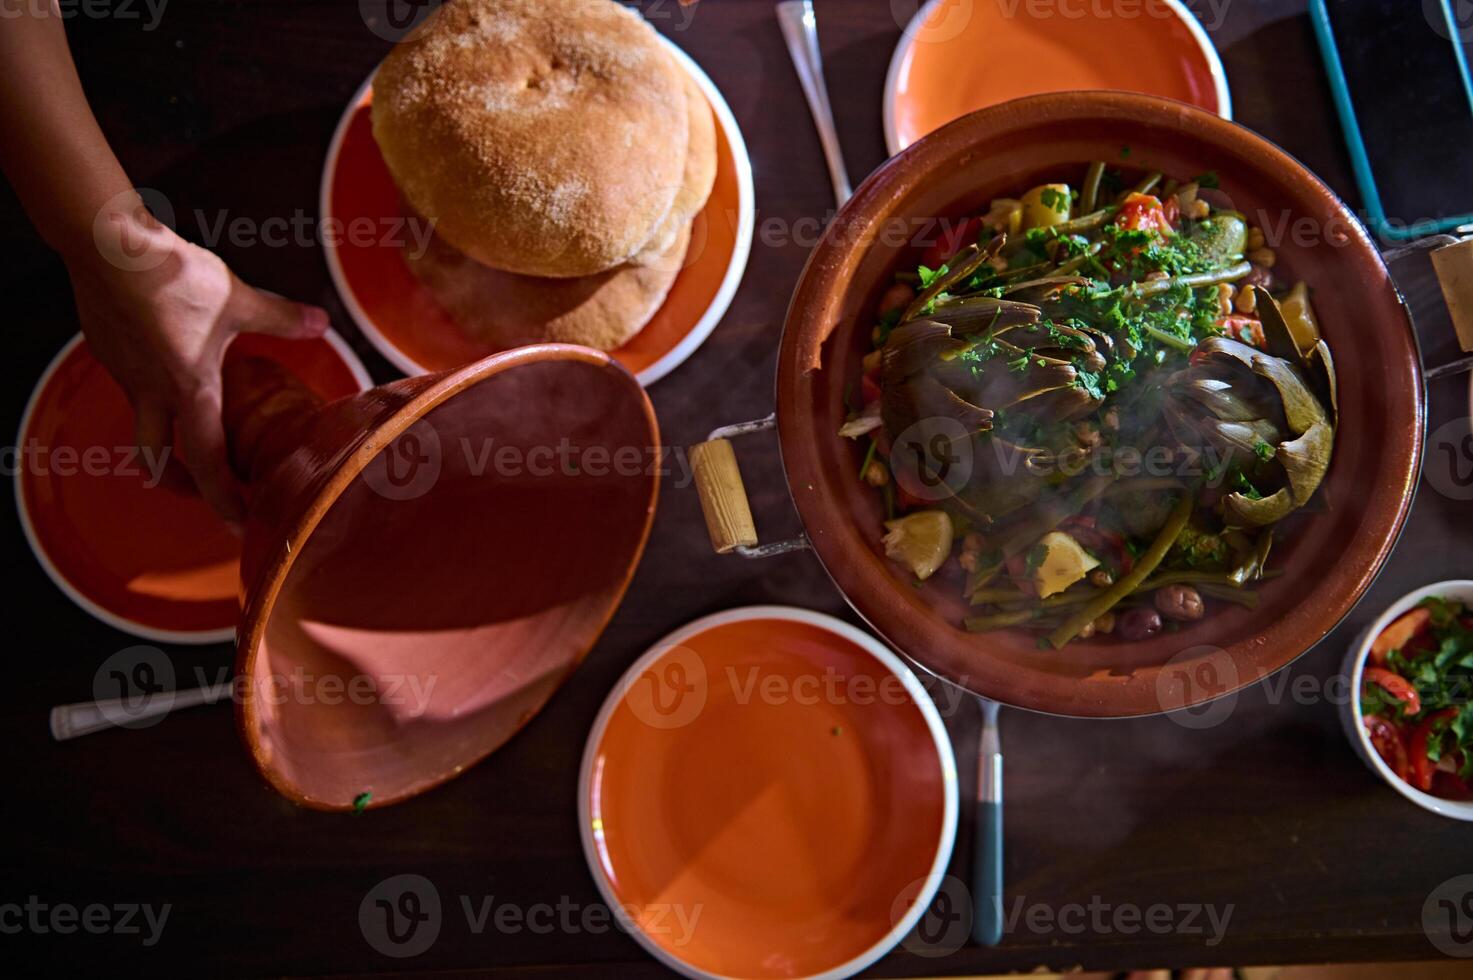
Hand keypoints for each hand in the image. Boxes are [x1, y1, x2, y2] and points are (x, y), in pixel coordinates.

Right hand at [71, 198, 328, 523]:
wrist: (108, 245)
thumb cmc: (173, 276)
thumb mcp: (238, 299)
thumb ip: (281, 318)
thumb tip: (321, 323)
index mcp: (189, 390)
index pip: (206, 462)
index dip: (223, 498)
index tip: (238, 522)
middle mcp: (151, 392)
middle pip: (157, 460)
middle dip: (182, 484)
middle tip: (207, 490)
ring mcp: (124, 373)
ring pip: (141, 422)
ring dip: (164, 439)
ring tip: (189, 432)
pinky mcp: (107, 350)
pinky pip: (130, 383)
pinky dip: (149, 391)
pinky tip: (168, 368)